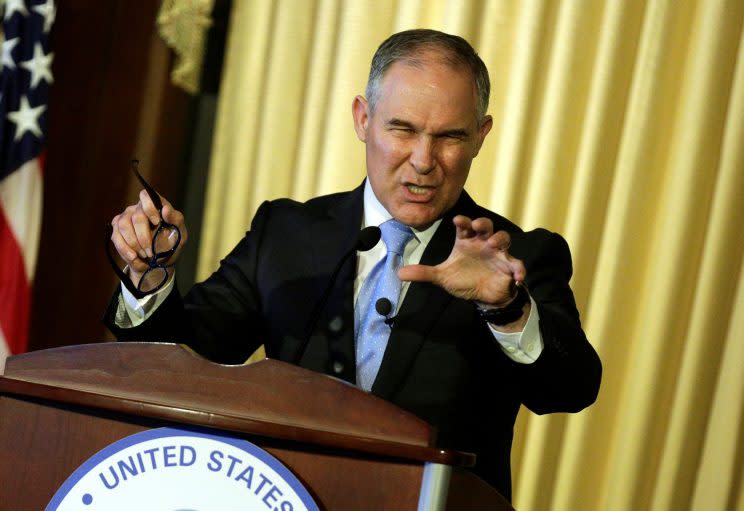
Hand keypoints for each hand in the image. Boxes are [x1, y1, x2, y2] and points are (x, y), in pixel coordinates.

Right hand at [110, 189, 187, 286]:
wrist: (158, 262)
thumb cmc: (171, 244)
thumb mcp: (180, 234)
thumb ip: (176, 220)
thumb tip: (165, 209)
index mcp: (154, 206)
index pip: (146, 195)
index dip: (149, 207)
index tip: (156, 222)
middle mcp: (137, 209)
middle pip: (136, 217)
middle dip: (144, 237)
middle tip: (151, 252)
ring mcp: (125, 218)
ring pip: (123, 226)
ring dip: (134, 244)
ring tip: (144, 255)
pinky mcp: (116, 230)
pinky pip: (116, 236)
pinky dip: (125, 249)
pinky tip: (134, 257)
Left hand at [398, 215, 525, 305]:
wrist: (483, 295)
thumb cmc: (463, 279)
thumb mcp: (442, 277)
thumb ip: (423, 273)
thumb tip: (399, 273)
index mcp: (466, 241)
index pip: (464, 226)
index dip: (463, 221)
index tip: (457, 220)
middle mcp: (482, 243)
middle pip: (486, 226)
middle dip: (483, 224)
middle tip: (478, 226)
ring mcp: (497, 253)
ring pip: (503, 238)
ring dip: (500, 239)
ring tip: (494, 245)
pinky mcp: (509, 267)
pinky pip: (516, 264)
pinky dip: (518, 269)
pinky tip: (516, 276)